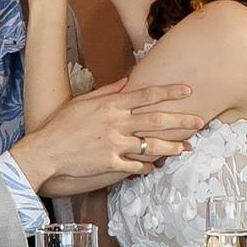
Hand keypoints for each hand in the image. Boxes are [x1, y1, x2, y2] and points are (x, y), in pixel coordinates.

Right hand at [14, 81, 197, 196]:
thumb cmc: (62, 124)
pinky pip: (135, 165)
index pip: (146, 95)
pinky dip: (147, 166)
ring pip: (151, 145)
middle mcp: (116, 123)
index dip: (169, 92)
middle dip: (181, 120)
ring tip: (186, 148)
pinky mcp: (110, 163)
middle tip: (200, 120)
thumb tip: (128, 80)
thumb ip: (109, 91)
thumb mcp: (84, 101)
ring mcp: (114, 144)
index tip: (187, 90)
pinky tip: (155, 167)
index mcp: (111, 104)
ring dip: (172, 147)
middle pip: (155, 120)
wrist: (46, 151)